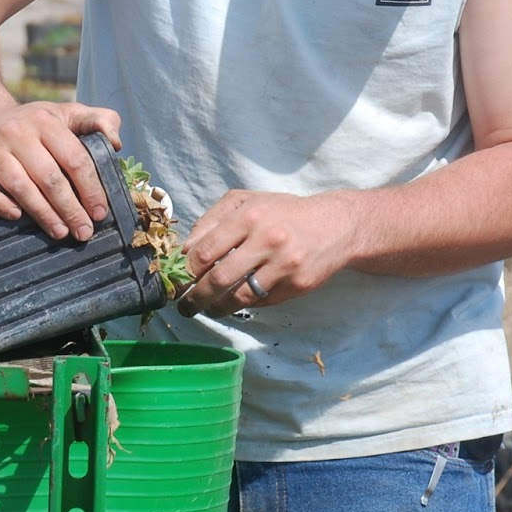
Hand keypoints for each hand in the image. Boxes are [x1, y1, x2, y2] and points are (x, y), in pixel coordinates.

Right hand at [0, 102, 120, 240]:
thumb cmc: (32, 123)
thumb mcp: (66, 113)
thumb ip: (98, 120)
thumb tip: (117, 144)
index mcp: (46, 121)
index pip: (74, 159)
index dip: (90, 188)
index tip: (100, 213)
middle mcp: (16, 132)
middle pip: (49, 177)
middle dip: (70, 208)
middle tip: (84, 232)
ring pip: (20, 186)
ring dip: (42, 213)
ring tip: (61, 233)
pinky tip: (17, 217)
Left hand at [174, 190, 354, 318]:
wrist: (334, 225)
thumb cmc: (281, 212)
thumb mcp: (245, 201)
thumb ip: (211, 220)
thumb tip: (185, 250)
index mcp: (248, 216)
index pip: (205, 252)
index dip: (186, 271)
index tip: (176, 282)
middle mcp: (266, 240)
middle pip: (218, 279)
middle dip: (194, 297)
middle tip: (183, 306)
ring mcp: (283, 265)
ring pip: (239, 297)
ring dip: (216, 308)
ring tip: (206, 310)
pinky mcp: (297, 285)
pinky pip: (261, 302)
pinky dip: (244, 305)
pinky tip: (234, 302)